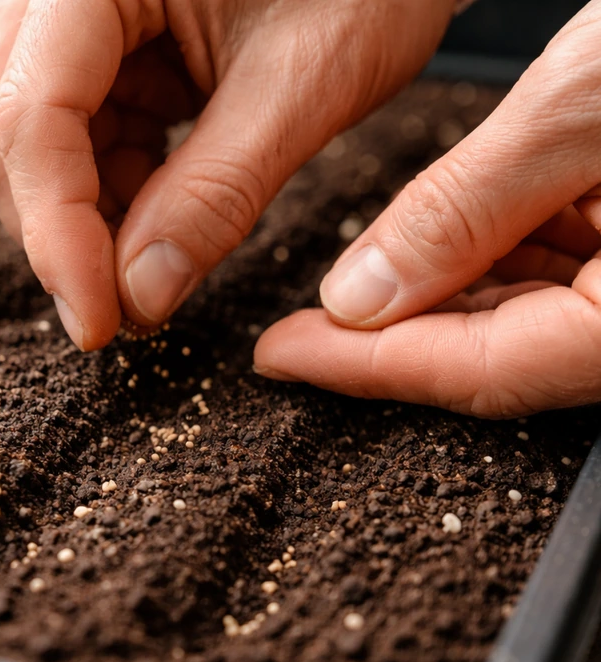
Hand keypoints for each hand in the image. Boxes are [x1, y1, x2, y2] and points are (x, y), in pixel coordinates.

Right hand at [0, 0, 453, 348]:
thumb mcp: (306, 79)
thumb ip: (218, 192)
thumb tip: (140, 297)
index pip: (33, 114)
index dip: (56, 233)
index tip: (100, 324)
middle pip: (6, 135)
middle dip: (64, 233)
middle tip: (133, 307)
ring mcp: (68, 17)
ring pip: (29, 147)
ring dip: (88, 219)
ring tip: (165, 252)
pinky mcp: (94, 46)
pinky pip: (70, 137)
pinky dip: (111, 191)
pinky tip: (164, 207)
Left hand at [255, 2, 600, 416]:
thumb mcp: (588, 103)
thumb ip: (466, 210)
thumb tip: (362, 295)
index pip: (481, 368)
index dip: (365, 368)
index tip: (281, 357)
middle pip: (499, 357)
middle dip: (390, 343)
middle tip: (298, 334)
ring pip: (527, 322)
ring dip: (437, 304)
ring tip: (353, 289)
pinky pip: (565, 278)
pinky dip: (495, 263)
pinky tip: (441, 247)